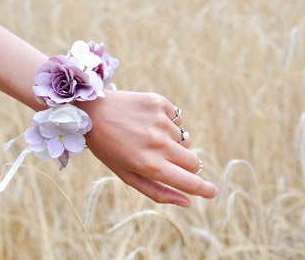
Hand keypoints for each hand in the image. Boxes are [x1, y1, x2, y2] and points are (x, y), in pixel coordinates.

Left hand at [79, 90, 217, 206]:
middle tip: (167, 159)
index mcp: (149, 165)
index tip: (212, 191)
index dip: (204, 189)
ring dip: (171, 142)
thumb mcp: (127, 175)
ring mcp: (160, 120)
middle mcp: (158, 142)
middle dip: (186, 165)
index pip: (189, 181)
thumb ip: (158, 191)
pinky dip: (167, 124)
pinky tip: (148, 121)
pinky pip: (178, 120)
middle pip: (193, 161)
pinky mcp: (159, 103)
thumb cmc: (109, 148)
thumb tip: (187, 202)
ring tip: (147, 136)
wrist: (92, 112)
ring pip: (184, 140)